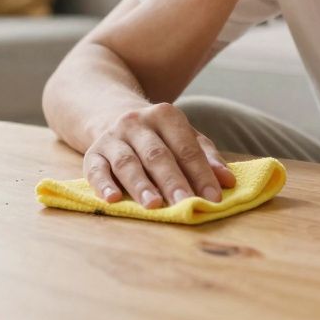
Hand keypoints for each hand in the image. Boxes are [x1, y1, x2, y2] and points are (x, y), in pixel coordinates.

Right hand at [84, 102, 237, 206]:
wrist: (111, 114)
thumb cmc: (158, 135)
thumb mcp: (184, 137)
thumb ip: (206, 157)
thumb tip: (227, 181)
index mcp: (165, 115)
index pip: (186, 147)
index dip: (201, 173)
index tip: (212, 198)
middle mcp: (136, 122)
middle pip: (157, 155)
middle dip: (172, 181)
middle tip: (185, 203)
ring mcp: (112, 137)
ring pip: (127, 162)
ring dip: (141, 184)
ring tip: (154, 205)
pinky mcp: (92, 152)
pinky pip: (95, 168)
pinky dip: (103, 184)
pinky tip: (113, 199)